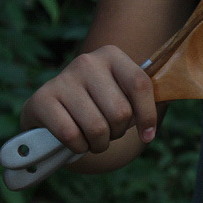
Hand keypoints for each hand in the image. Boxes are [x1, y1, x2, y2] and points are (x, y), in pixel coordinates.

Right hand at [20, 45, 157, 154]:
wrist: (54, 111)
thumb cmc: (100, 105)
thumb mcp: (124, 95)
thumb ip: (146, 100)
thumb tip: (160, 116)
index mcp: (112, 56)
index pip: (140, 85)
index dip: (148, 116)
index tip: (147, 135)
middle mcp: (87, 62)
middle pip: (120, 112)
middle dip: (119, 133)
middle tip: (110, 132)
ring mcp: (62, 79)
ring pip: (97, 128)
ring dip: (100, 144)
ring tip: (95, 139)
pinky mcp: (42, 99)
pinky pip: (71, 135)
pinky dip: (79, 147)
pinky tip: (77, 141)